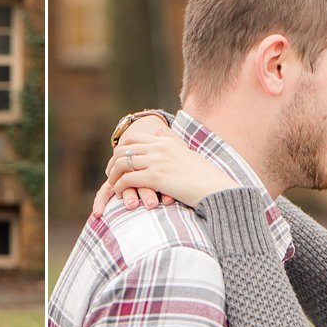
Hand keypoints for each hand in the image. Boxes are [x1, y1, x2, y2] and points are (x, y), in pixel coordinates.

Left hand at [106, 128, 235, 212]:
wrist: (215, 189)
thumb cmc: (204, 176)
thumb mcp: (186, 152)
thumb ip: (170, 141)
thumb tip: (159, 130)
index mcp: (166, 141)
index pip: (133, 139)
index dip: (121, 151)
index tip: (118, 164)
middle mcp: (159, 148)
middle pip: (123, 150)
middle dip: (113, 164)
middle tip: (111, 177)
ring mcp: (157, 161)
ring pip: (122, 164)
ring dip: (114, 177)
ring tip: (114, 188)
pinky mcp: (156, 177)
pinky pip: (128, 179)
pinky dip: (120, 187)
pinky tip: (120, 195)